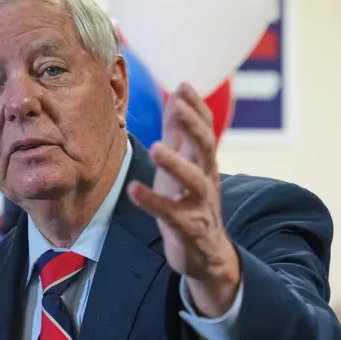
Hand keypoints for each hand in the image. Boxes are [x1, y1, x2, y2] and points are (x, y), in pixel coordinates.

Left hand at [127, 82, 239, 316]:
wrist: (206, 254)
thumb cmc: (189, 201)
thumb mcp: (185, 164)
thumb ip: (180, 133)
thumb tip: (177, 95)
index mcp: (203, 162)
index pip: (205, 129)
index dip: (196, 108)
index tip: (183, 85)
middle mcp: (206, 179)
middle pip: (206, 149)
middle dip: (193, 126)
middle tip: (177, 106)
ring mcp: (199, 204)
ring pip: (195, 182)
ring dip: (176, 164)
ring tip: (157, 148)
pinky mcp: (187, 228)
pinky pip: (171, 214)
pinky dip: (152, 201)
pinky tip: (134, 189)